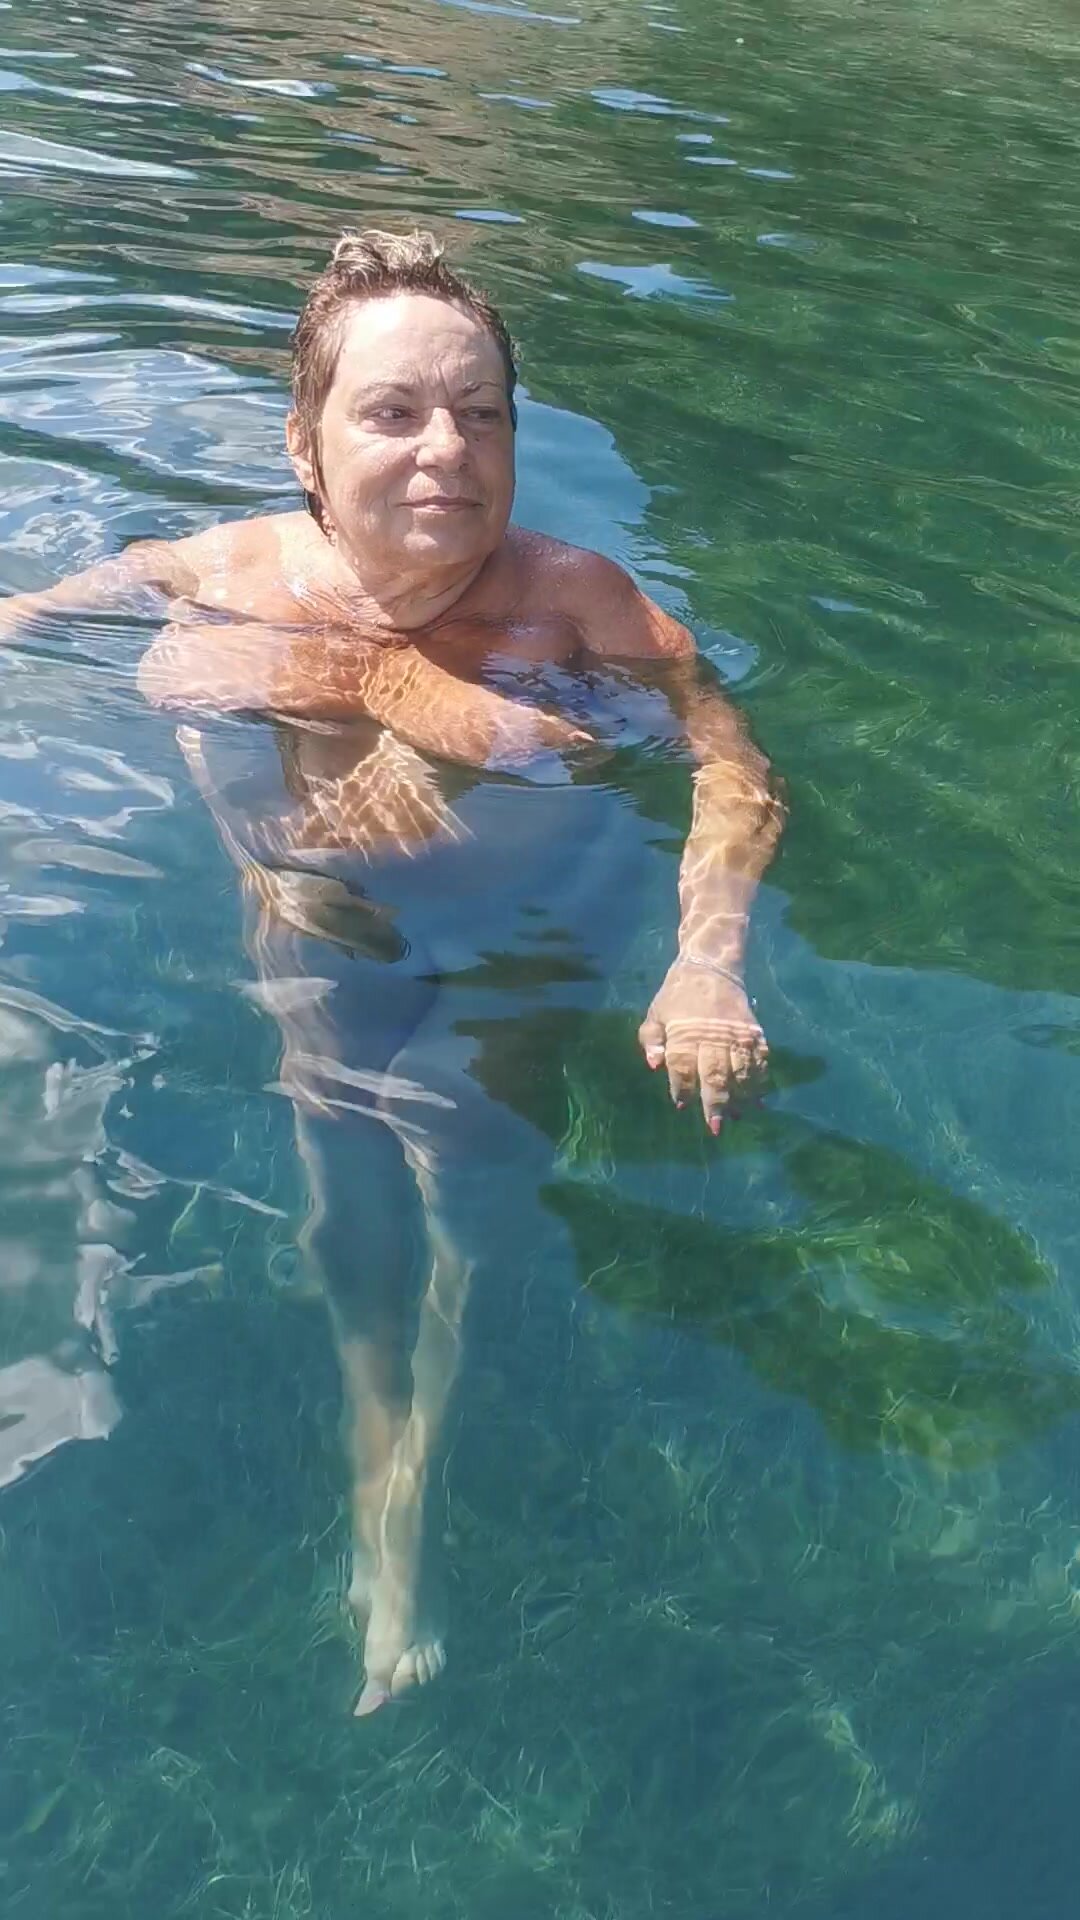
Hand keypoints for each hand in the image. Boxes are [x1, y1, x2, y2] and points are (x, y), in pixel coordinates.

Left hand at [638, 957, 767, 1133]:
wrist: (712, 966)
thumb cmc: (677, 995)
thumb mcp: (656, 1012)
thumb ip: (651, 1039)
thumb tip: (654, 1066)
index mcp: (684, 1033)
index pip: (682, 1066)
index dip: (681, 1087)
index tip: (681, 1105)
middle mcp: (712, 1036)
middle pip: (715, 1074)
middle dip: (716, 1102)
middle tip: (715, 1127)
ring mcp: (736, 1034)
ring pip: (741, 1070)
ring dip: (741, 1096)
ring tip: (739, 1116)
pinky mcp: (754, 1032)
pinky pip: (760, 1060)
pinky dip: (760, 1080)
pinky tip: (759, 1099)